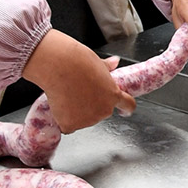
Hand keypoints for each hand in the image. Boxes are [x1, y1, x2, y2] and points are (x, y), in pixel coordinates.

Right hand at [21, 29, 136, 133]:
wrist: (59, 68)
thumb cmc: (77, 63)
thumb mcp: (97, 62)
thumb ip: (107, 67)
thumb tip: (114, 62)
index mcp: (113, 94)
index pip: (128, 105)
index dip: (126, 107)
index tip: (125, 110)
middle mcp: (104, 110)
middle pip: (101, 112)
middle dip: (93, 106)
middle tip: (80, 92)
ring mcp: (88, 120)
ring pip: (83, 120)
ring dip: (77, 113)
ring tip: (68, 96)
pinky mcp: (71, 125)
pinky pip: (68, 126)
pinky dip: (63, 119)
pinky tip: (59, 107)